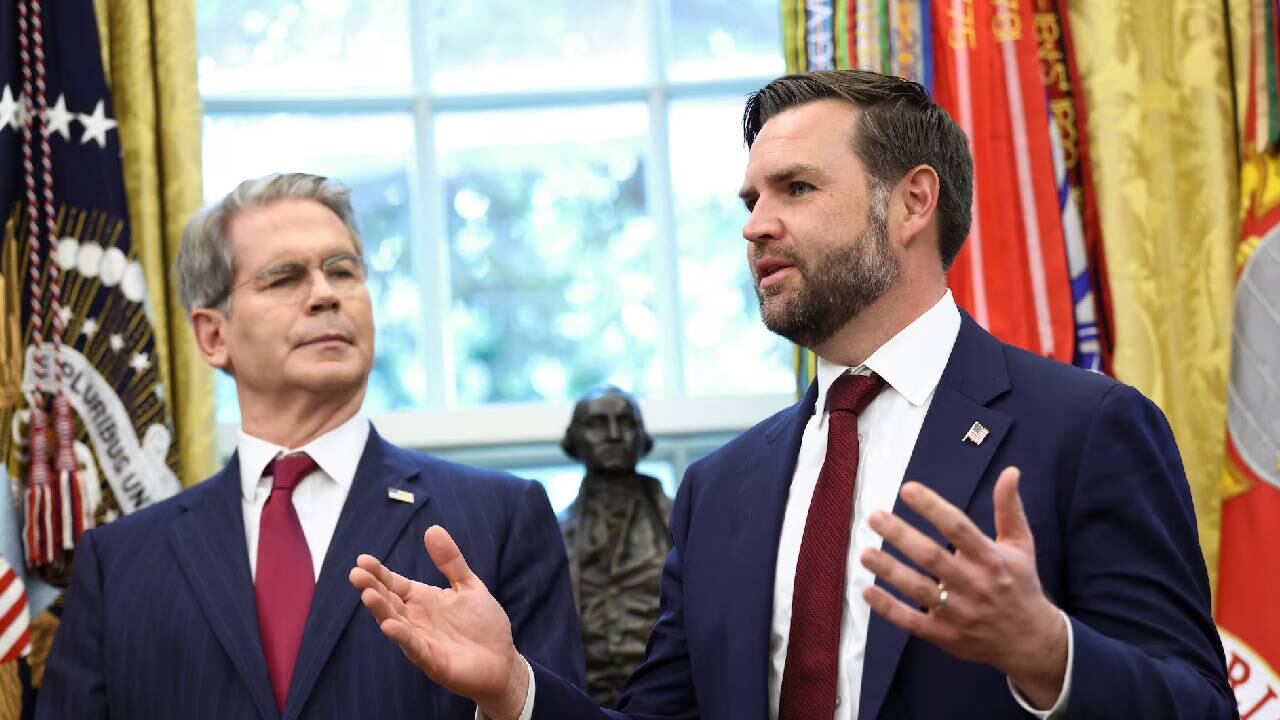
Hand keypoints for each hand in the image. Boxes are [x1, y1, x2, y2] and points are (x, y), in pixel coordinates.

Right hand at [349, 526, 529, 719]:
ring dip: (381, 611)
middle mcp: (417, 620)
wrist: (503, 660)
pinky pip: (416, 649)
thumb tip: (432, 529)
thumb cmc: (483, 624)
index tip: (362, 560)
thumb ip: (450, 561)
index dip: (379, 573)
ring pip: (396, 624)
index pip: (394, 584)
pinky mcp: (434, 662)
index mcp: (423, 600)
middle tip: (356, 574)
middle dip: (372, 588)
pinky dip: (403, 638)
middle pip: (389, 602)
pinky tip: (391, 626)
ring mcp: (423, 641)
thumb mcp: (468, 585)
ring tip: (368, 595)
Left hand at [859, 467, 1067, 707]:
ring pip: (919, 589)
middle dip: (901, 535)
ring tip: (865, 553)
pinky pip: (912, 621)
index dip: (932, 508)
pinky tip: (868, 591)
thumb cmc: (1019, 585)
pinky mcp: (945, 635)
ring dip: (889, 570)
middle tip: (875, 517)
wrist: (1030, 641)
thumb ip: (1009, 509)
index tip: (907, 489)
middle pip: (932, 557)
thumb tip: (1010, 471)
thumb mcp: (1021, 546)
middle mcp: (974, 585)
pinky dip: (889, 608)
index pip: (959, 528)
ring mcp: (959, 613)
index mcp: (992, 559)